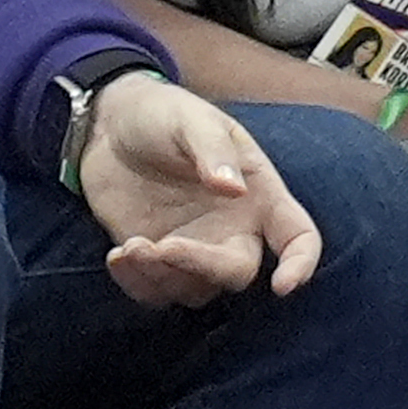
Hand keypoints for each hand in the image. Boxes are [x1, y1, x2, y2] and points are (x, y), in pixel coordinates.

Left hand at [78, 73, 324, 308]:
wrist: (108, 125)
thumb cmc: (163, 115)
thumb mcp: (191, 119)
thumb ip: (213, 150)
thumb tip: (233, 188)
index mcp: (258, 196)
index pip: (298, 237)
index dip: (299, 264)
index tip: (282, 286)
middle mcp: (233, 231)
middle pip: (237, 272)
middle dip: (201, 266)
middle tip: (161, 247)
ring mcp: (195, 250)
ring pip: (194, 290)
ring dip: (162, 276)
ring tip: (131, 247)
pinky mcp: (157, 261)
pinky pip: (156, 293)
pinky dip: (137, 285)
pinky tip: (118, 257)